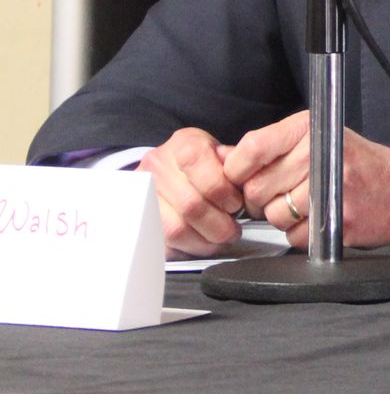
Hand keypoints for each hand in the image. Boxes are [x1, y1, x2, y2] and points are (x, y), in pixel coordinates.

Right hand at [138, 129, 244, 257]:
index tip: (236, 205)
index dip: (224, 194)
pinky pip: (163, 242)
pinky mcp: (138, 215)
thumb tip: (248, 182)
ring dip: (204, 241)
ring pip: (176, 229)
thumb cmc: (202, 161)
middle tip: (232, 231)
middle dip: (219, 225)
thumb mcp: (221, 152)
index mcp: (184, 145)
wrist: (168, 164)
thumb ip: (236, 165)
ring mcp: (143, 191)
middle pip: (191, 206)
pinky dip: (186, 248)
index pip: (205, 172)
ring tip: (220, 240)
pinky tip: (201, 243)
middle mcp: (158, 165)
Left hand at [223, 111, 389, 250]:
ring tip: (311, 206)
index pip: (250, 149)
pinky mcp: (338, 220)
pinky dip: (302, 235)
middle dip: (262, 199)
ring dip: (284, 219)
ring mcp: (331, 188)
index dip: (238, 171)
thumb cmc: (362, 165)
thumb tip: (223, 163)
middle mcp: (320, 154)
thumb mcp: (321, 138)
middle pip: (257, 189)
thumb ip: (274, 148)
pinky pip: (294, 236)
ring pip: (274, 215)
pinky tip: (323, 219)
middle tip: (286, 194)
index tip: (246, 178)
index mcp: (311, 129)